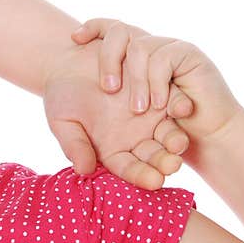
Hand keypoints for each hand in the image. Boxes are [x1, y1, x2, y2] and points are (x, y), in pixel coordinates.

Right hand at [43, 38, 192, 189]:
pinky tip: (182, 108)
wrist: (70, 61)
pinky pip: (171, 98)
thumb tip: (83, 170)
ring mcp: (148, 115)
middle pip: (154, 154)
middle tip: (173, 165)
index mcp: (112, 150)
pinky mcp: (157, 90)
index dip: (141, 175)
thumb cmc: (61, 96)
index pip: (129, 168)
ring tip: (180, 142)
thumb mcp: (63, 121)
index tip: (154, 181)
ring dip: (176, 137)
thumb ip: (74, 145)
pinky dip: (177, 104)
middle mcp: (134, 136)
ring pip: (167, 131)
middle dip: (164, 161)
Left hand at [71, 18, 243, 151]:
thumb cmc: (171, 138)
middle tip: (108, 90)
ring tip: (139, 108)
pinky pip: (163, 57)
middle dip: (107, 57)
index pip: (109, 32)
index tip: (75, 39)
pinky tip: (158, 105)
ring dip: (136, 78)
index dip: (93, 28)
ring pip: (140, 46)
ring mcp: (167, 48)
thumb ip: (101, 145)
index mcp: (129, 62)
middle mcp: (148, 50)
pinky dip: (157, 80)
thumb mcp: (127, 140)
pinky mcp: (187, 53)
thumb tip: (80, 165)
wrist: (212, 139)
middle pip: (119, 30)